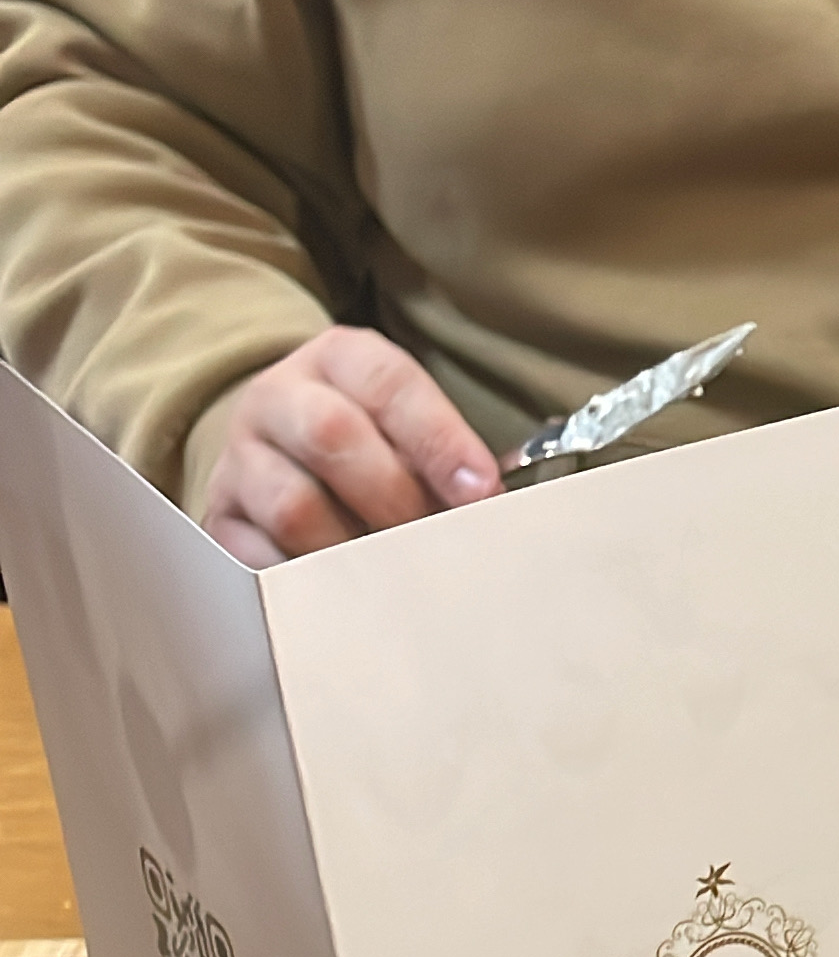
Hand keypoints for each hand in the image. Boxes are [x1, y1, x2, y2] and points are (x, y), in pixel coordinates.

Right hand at [200, 327, 502, 566]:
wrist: (279, 459)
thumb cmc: (367, 449)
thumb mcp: (405, 430)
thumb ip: (447, 461)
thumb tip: (498, 509)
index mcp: (338, 360)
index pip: (388, 383)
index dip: (439, 440)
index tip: (480, 493)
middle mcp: (279, 397)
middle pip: (331, 435)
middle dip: (395, 497)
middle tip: (433, 542)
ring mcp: (242, 460)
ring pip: (293, 506)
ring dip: (353, 549)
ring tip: (393, 577)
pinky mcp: (221, 521)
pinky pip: (262, 562)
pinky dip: (310, 586)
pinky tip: (345, 596)